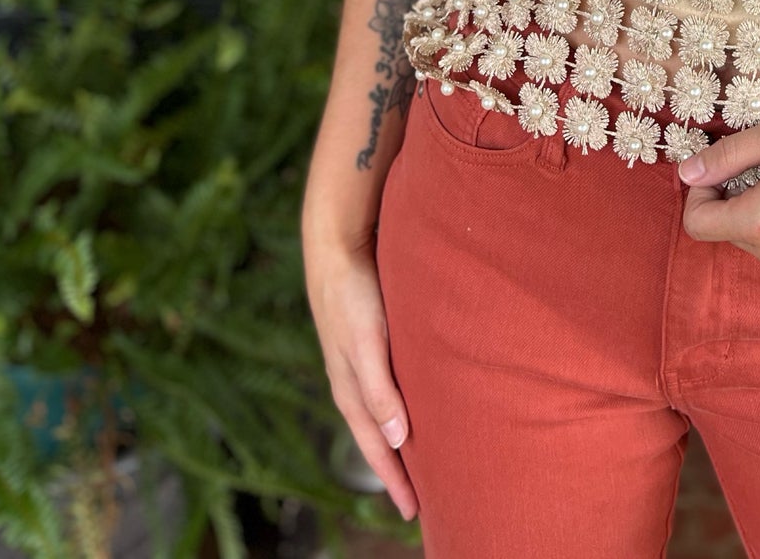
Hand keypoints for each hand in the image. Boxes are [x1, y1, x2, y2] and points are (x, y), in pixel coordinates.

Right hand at [303, 231, 417, 521]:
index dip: (395, 480)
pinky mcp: (370, 341)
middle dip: (397, 469)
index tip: (415, 512)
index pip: (376, 447)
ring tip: (422, 461)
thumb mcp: (366, 343)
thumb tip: (394, 440)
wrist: (336, 247)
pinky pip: (387, 387)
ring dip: (399, 440)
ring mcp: (360, 362)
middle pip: (378, 437)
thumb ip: (379, 389)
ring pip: (382, 414)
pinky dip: (399, 407)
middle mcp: (355, 382)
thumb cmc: (353, 294)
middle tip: (422, 499)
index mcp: (352, 390)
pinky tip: (414, 405)